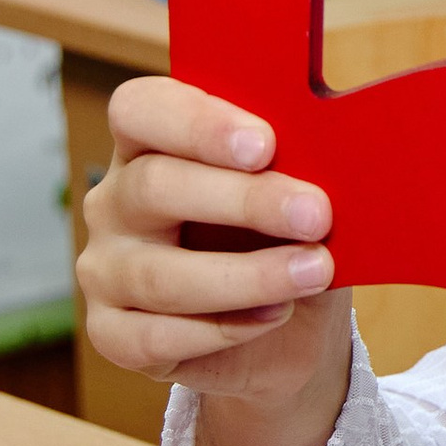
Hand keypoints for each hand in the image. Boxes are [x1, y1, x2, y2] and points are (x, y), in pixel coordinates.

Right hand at [78, 78, 353, 445]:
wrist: (293, 327)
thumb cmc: (289, 237)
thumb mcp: (301, 194)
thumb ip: (300, 168)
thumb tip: (340, 160)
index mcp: (152, 143)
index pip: (142, 110)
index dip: (197, 123)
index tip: (264, 144)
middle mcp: (116, 201)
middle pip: (156, 187)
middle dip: (244, 201)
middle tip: (315, 214)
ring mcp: (105, 268)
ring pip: (159, 273)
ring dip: (247, 275)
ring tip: (314, 272)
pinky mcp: (112, 333)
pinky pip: (156, 336)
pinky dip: (223, 330)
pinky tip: (273, 316)